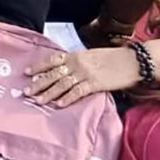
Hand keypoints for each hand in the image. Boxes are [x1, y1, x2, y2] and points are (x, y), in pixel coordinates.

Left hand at [25, 46, 140, 107]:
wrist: (133, 60)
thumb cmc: (114, 58)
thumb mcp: (92, 55)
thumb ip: (78, 61)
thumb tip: (67, 69)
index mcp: (76, 55)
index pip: (52, 60)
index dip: (39, 67)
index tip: (26, 73)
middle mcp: (77, 63)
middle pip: (53, 74)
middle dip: (39, 83)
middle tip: (26, 92)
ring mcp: (86, 73)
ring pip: (62, 84)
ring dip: (49, 93)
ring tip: (38, 101)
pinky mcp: (95, 84)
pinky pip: (78, 92)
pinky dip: (68, 98)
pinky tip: (59, 105)